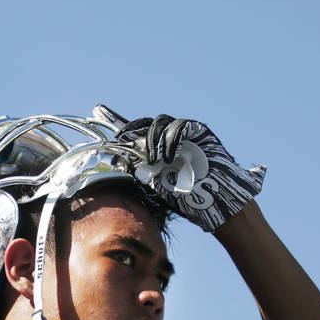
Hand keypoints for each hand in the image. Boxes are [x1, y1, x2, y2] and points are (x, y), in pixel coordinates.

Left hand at [112, 110, 265, 231]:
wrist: (216, 201)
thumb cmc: (189, 197)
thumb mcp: (159, 183)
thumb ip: (145, 170)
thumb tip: (125, 163)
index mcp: (160, 150)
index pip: (139, 130)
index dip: (123, 124)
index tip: (103, 117)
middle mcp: (171, 139)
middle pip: (147, 123)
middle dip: (134, 131)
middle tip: (126, 140)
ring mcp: (185, 134)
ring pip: (161, 123)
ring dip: (153, 139)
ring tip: (154, 158)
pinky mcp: (200, 132)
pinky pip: (180, 126)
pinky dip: (171, 139)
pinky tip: (168, 156)